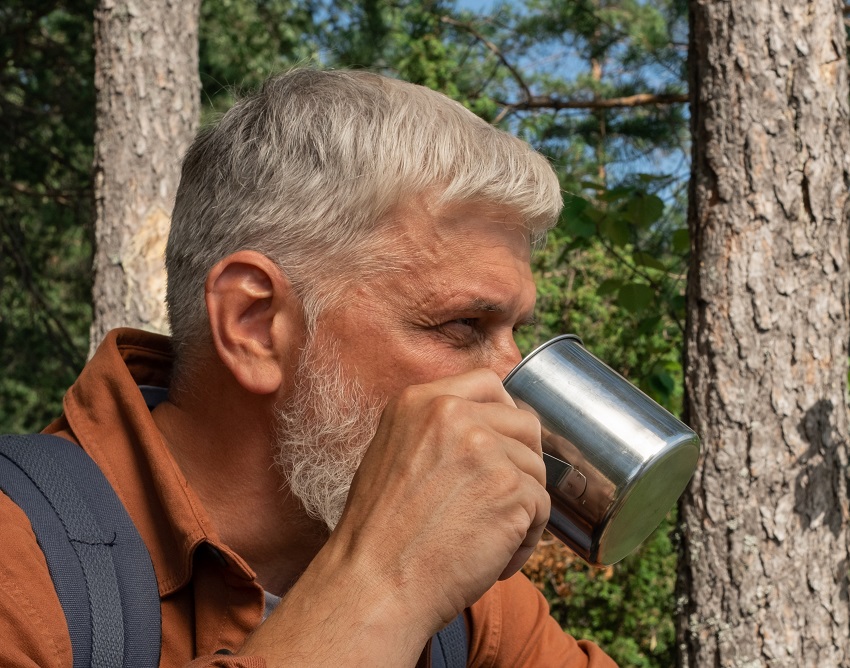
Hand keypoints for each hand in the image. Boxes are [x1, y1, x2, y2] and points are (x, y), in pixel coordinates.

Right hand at [239, 368, 547, 665]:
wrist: (373, 584)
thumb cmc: (379, 533)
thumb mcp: (391, 453)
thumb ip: (435, 430)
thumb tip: (489, 428)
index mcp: (420, 401)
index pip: (488, 384)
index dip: (503, 417)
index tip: (500, 450)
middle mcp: (453, 414)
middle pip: (524, 425)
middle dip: (519, 465)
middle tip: (494, 504)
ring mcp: (484, 449)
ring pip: (537, 470)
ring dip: (522, 508)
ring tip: (485, 540)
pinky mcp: (510, 488)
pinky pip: (542, 509)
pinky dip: (526, 540)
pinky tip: (493, 559)